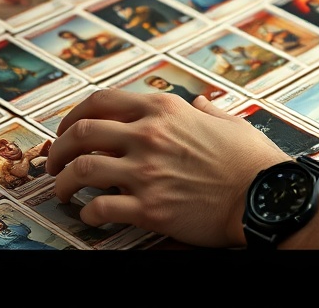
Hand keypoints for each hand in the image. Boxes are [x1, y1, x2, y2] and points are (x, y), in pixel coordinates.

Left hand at [45, 88, 288, 247]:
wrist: (265, 196)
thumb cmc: (251, 159)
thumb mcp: (228, 120)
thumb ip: (206, 110)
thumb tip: (200, 103)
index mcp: (164, 109)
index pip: (101, 101)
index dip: (74, 115)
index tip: (67, 129)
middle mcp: (149, 136)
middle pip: (81, 133)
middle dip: (59, 147)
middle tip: (53, 162)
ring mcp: (147, 172)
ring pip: (82, 170)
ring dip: (63, 182)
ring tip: (62, 191)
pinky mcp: (150, 209)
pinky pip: (101, 209)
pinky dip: (88, 214)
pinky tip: (90, 216)